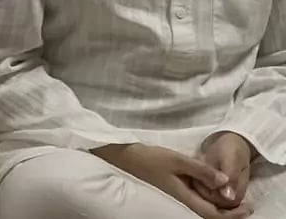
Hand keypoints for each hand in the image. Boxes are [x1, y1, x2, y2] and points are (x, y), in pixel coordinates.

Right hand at [93, 143, 250, 218]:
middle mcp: (180, 202)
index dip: (233, 214)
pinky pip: (194, 202)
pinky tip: (210, 189)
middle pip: (209, 215)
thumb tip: (225, 180)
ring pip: (202, 209)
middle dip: (229, 213)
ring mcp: (174, 198)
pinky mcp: (170, 191)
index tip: (248, 206)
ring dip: (219, 207)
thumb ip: (201, 170)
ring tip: (231, 197)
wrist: (120, 157)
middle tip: (245, 205)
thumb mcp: (176, 160)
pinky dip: (207, 200)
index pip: (213, 215)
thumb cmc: (147, 158)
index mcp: (183, 198)